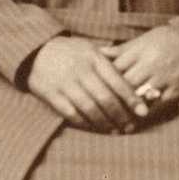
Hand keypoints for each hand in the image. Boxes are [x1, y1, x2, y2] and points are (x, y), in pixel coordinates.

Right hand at [26, 35, 145, 131]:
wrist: (35, 50)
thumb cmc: (70, 51)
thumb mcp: (90, 49)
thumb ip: (109, 63)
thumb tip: (136, 81)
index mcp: (93, 57)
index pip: (117, 80)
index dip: (132, 98)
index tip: (143, 112)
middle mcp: (81, 70)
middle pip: (105, 98)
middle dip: (120, 115)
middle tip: (130, 126)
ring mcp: (65, 83)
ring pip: (90, 108)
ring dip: (105, 123)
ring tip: (115, 131)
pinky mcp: (51, 94)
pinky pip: (71, 113)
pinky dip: (85, 123)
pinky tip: (94, 128)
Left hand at [102, 27, 178, 119]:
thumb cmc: (171, 39)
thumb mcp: (145, 38)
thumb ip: (123, 49)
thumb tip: (98, 52)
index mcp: (140, 50)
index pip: (114, 68)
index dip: (101, 83)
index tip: (90, 94)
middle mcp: (150, 64)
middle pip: (123, 85)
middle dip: (110, 100)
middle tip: (95, 115)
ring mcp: (164, 78)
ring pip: (138, 98)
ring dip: (124, 112)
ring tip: (111, 125)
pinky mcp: (177, 90)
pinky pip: (157, 107)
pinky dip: (143, 117)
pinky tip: (133, 125)